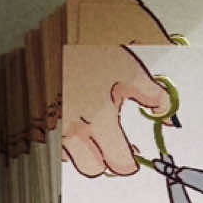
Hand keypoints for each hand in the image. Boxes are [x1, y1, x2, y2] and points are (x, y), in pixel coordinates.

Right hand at [63, 45, 170, 176]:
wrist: (53, 34)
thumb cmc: (88, 47)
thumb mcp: (130, 68)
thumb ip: (153, 96)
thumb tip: (166, 113)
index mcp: (98, 121)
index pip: (118, 163)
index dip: (129, 162)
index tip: (133, 158)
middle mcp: (72, 129)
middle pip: (92, 168)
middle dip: (105, 160)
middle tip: (114, 146)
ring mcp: (51, 125)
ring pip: (69, 156)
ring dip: (82, 150)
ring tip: (91, 132)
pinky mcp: (36, 118)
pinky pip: (50, 139)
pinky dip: (62, 136)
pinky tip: (70, 119)